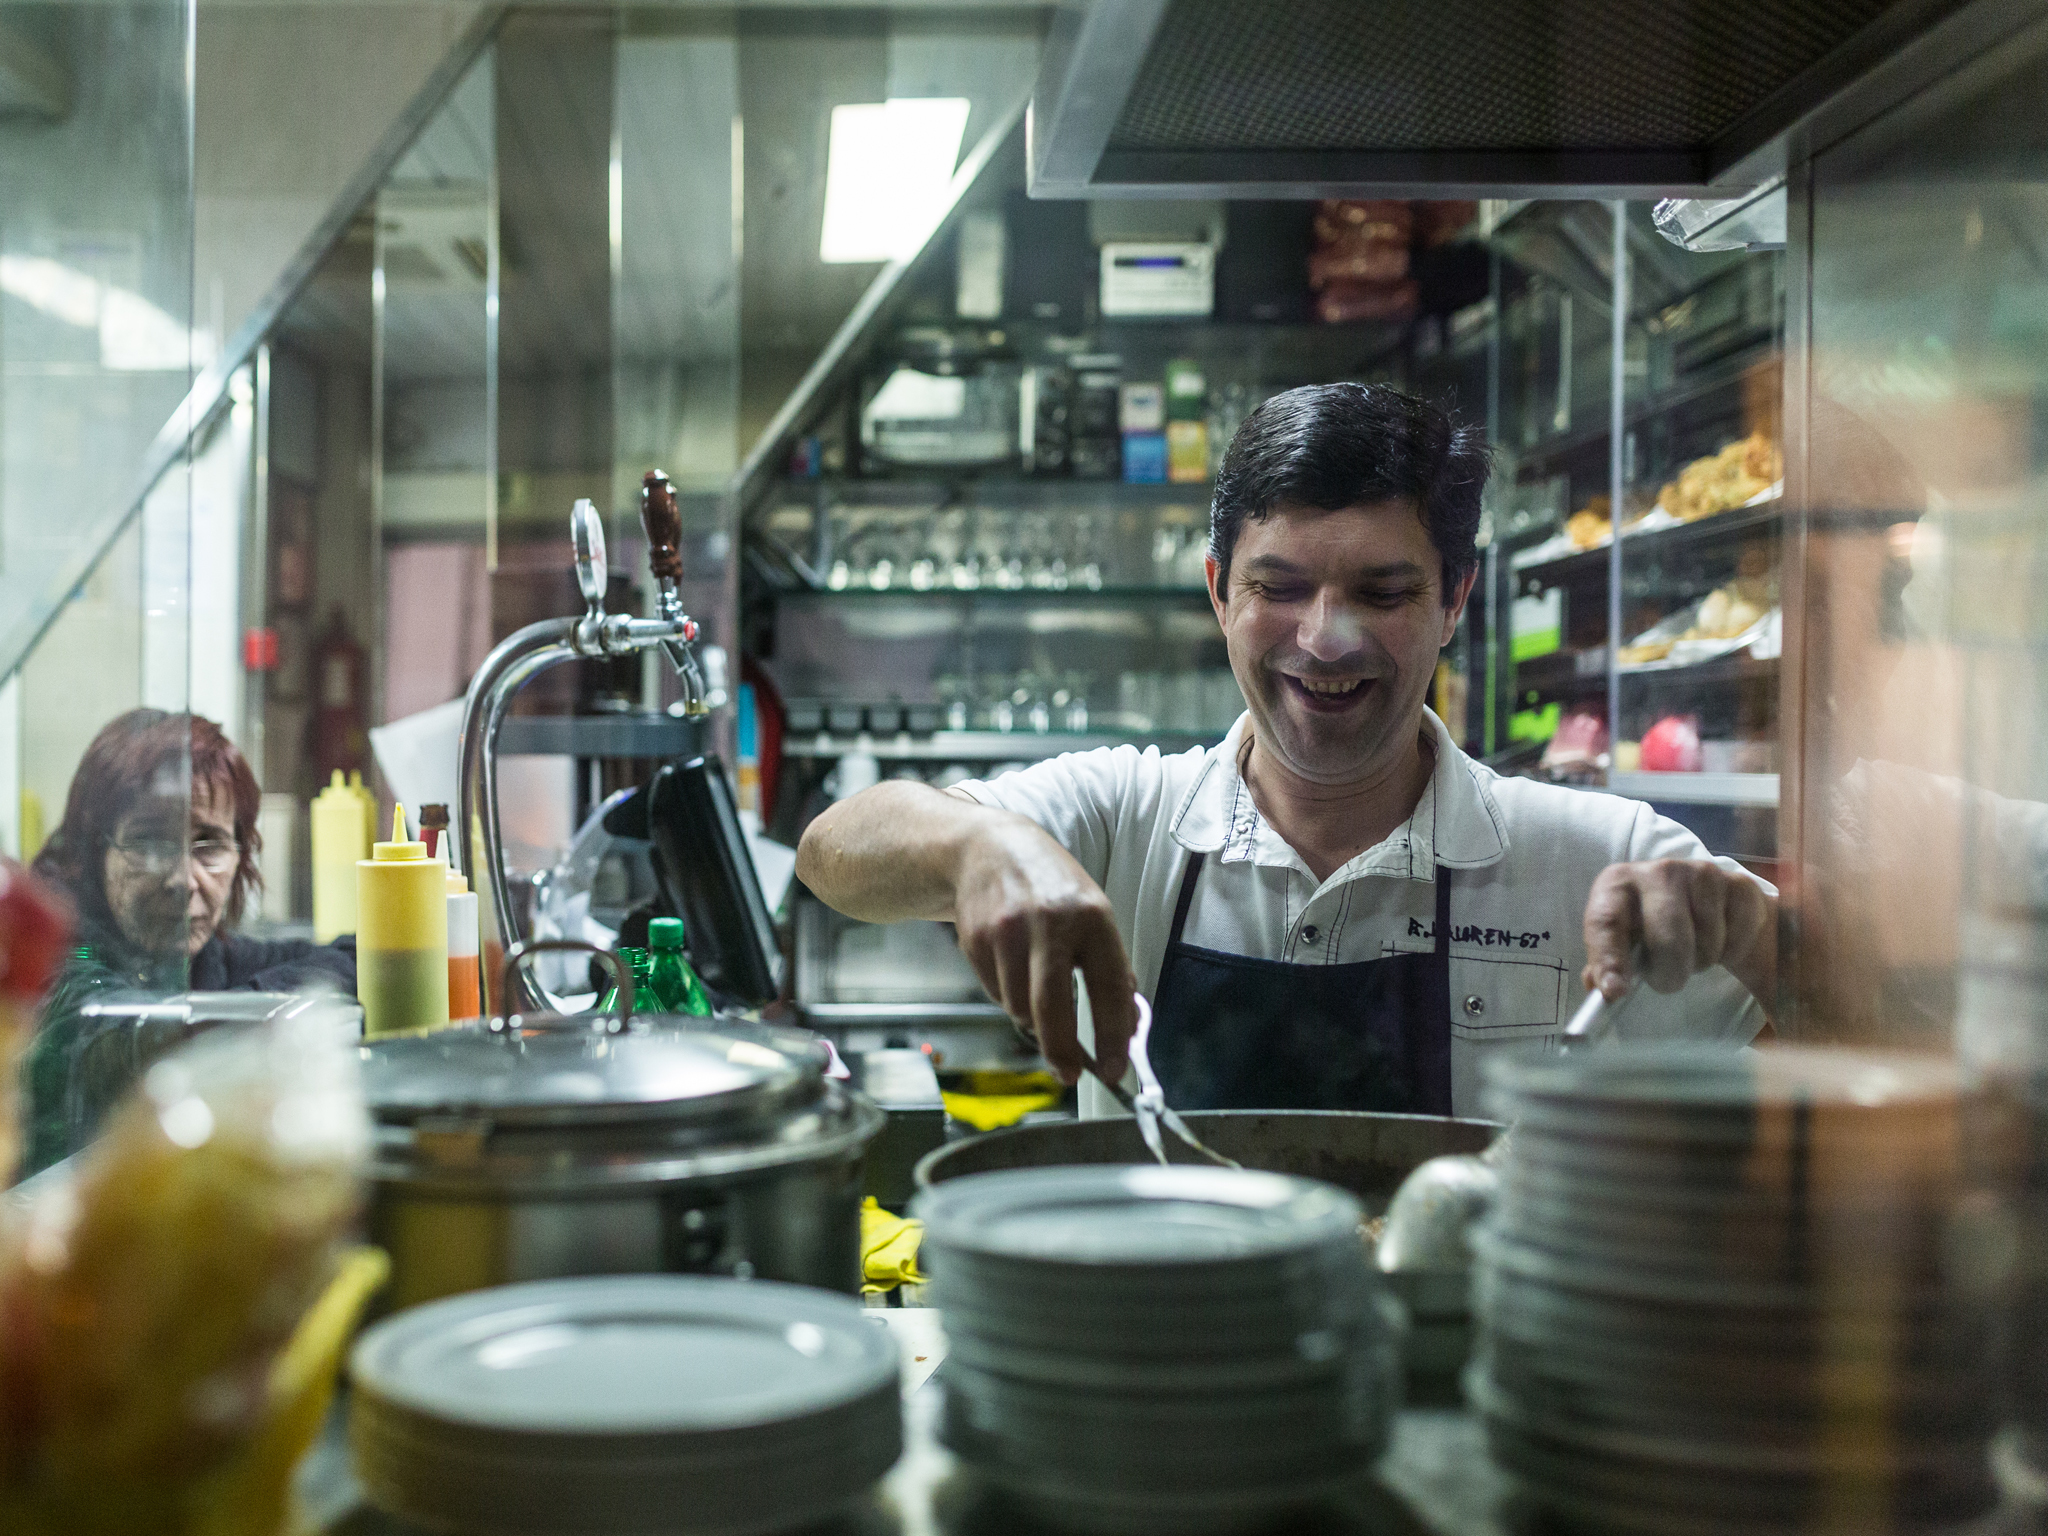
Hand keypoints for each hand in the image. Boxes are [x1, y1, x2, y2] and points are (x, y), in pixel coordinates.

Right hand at [952, 817, 1137, 1085]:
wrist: (987, 848)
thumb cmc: (1048, 885)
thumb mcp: (1092, 911)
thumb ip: (1110, 966)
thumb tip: (1125, 1028)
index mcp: (1091, 915)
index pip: (1108, 987)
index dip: (1113, 1035)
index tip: (1114, 1067)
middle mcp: (1048, 922)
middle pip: (1053, 1008)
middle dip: (1062, 1051)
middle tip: (1070, 1073)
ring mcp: (1007, 931)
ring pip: (1020, 1008)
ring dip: (1033, 1019)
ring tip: (1039, 993)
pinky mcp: (976, 941)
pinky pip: (995, 995)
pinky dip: (1009, 997)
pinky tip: (1013, 970)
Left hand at [1582, 859, 1775, 1009]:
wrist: (1706, 903)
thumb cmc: (1652, 926)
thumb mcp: (1622, 942)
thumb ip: (1605, 967)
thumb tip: (1596, 992)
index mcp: (1616, 884)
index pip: (1606, 922)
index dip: (1608, 959)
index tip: (1614, 991)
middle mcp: (1657, 871)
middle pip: (1666, 940)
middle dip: (1668, 974)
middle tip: (1666, 980)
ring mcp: (1701, 874)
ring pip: (1705, 944)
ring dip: (1699, 962)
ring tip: (1691, 950)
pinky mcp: (1739, 885)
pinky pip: (1735, 939)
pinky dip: (1728, 952)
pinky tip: (1718, 939)